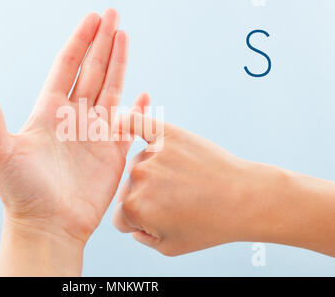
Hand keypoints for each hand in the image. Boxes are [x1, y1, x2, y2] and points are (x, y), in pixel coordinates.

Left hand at [0, 9, 149, 274]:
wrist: (47, 226)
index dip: (79, 41)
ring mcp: (95, 134)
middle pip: (91, 71)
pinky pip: (130, 124)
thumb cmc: (20, 192)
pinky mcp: (113, 153)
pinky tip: (144, 94)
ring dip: (118, 63)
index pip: (66, 66)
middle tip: (113, 14)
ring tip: (125, 36)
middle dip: (102, 42)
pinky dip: (138, 109)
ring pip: (111, 89)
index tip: (91, 19)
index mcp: (49, 112)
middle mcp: (73, 118)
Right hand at [112, 113, 334, 256]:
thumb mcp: (171, 247)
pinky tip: (121, 121)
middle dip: (146, 199)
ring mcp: (152, 154)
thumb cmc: (211, 225)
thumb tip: (132, 223)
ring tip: (183, 182)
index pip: (122, 218)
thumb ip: (142, 237)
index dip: (141, 223)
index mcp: (135, 209)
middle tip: (178, 202)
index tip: (165, 220)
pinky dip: (129, 122)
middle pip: (129, 191)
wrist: (246, 198)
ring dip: (152, 174)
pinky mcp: (167, 134)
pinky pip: (140, 125)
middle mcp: (138, 179)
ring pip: (137, 165)